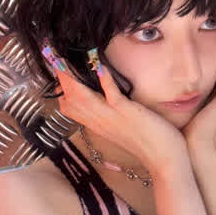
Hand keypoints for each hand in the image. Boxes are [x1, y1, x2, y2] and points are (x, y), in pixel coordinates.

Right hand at [52, 60, 186, 175]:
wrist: (164, 160)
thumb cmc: (148, 142)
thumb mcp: (123, 128)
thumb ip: (112, 115)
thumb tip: (108, 101)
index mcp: (97, 124)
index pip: (68, 107)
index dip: (60, 89)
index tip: (57, 70)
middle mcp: (99, 120)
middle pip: (70, 98)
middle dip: (60, 75)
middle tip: (51, 54)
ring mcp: (111, 116)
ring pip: (83, 95)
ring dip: (71, 75)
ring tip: (61, 57)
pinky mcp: (125, 112)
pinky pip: (110, 93)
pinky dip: (104, 78)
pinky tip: (98, 64)